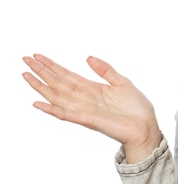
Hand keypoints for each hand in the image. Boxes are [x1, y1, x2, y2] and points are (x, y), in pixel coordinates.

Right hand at [22, 54, 161, 162]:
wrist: (147, 127)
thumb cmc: (137, 109)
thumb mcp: (122, 82)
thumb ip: (105, 70)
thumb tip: (88, 57)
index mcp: (92, 89)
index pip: (67, 75)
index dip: (52, 65)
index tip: (37, 55)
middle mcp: (85, 98)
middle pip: (58, 82)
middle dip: (42, 71)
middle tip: (24, 59)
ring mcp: (85, 109)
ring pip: (57, 96)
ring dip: (41, 86)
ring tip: (26, 75)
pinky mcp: (89, 120)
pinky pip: (67, 114)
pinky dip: (52, 109)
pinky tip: (38, 103)